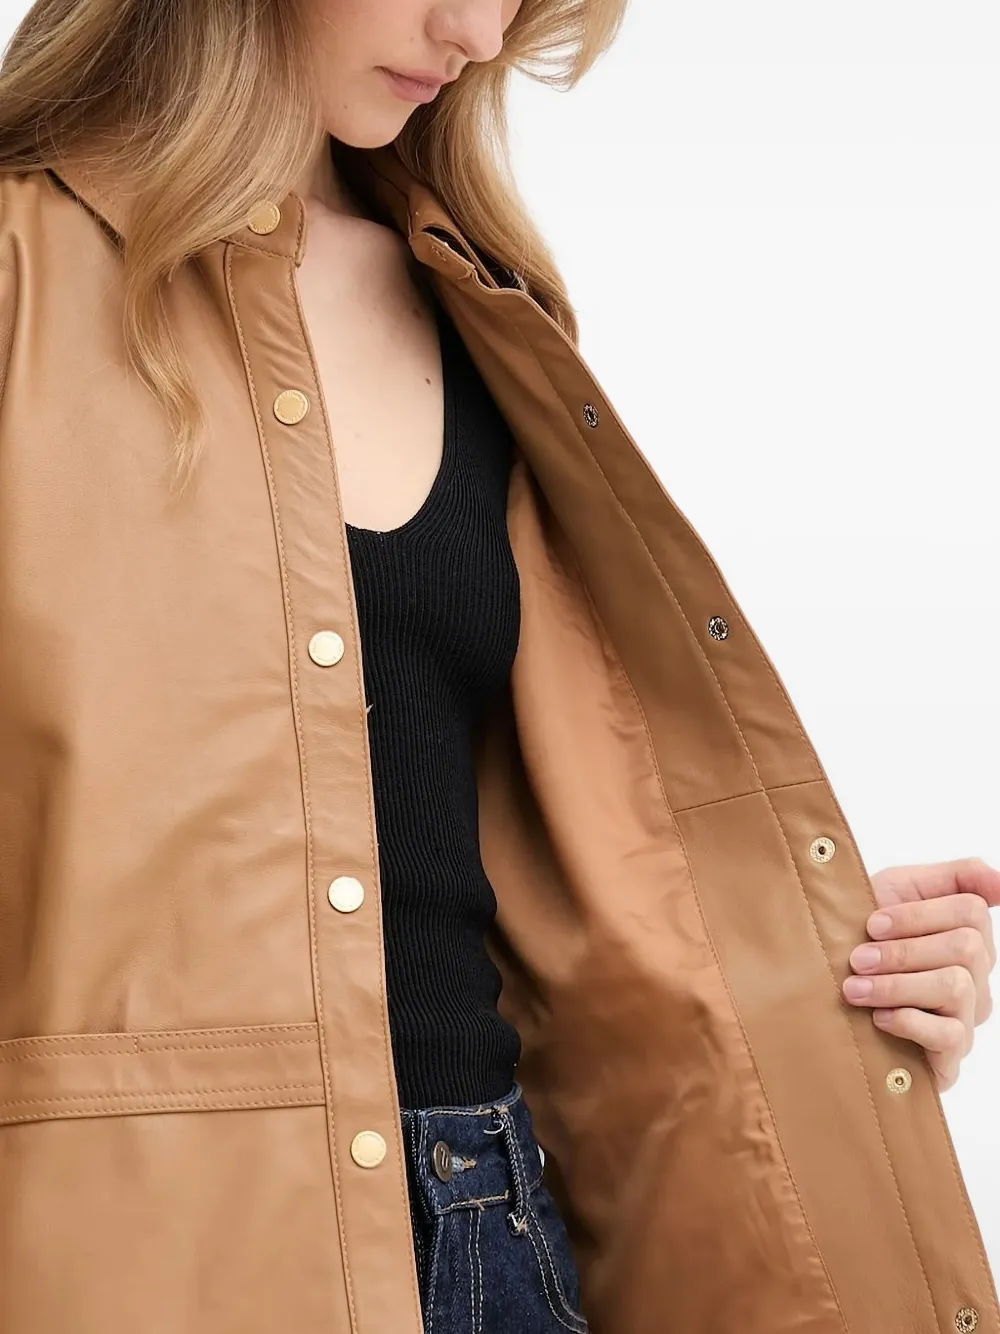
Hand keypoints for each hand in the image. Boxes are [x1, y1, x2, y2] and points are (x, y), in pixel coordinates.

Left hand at [842, 856, 999, 1091]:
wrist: (823, 986)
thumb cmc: (862, 933)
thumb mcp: (901, 889)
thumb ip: (956, 876)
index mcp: (967, 935)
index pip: (971, 911)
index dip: (917, 915)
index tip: (872, 924)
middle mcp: (976, 976)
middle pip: (966, 948)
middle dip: (903, 951)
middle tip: (859, 959)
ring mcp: (967, 1015)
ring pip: (956, 987)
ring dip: (897, 984)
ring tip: (856, 988)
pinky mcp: (951, 1053)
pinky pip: (949, 1034)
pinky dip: (908, 1021)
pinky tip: (879, 1017)